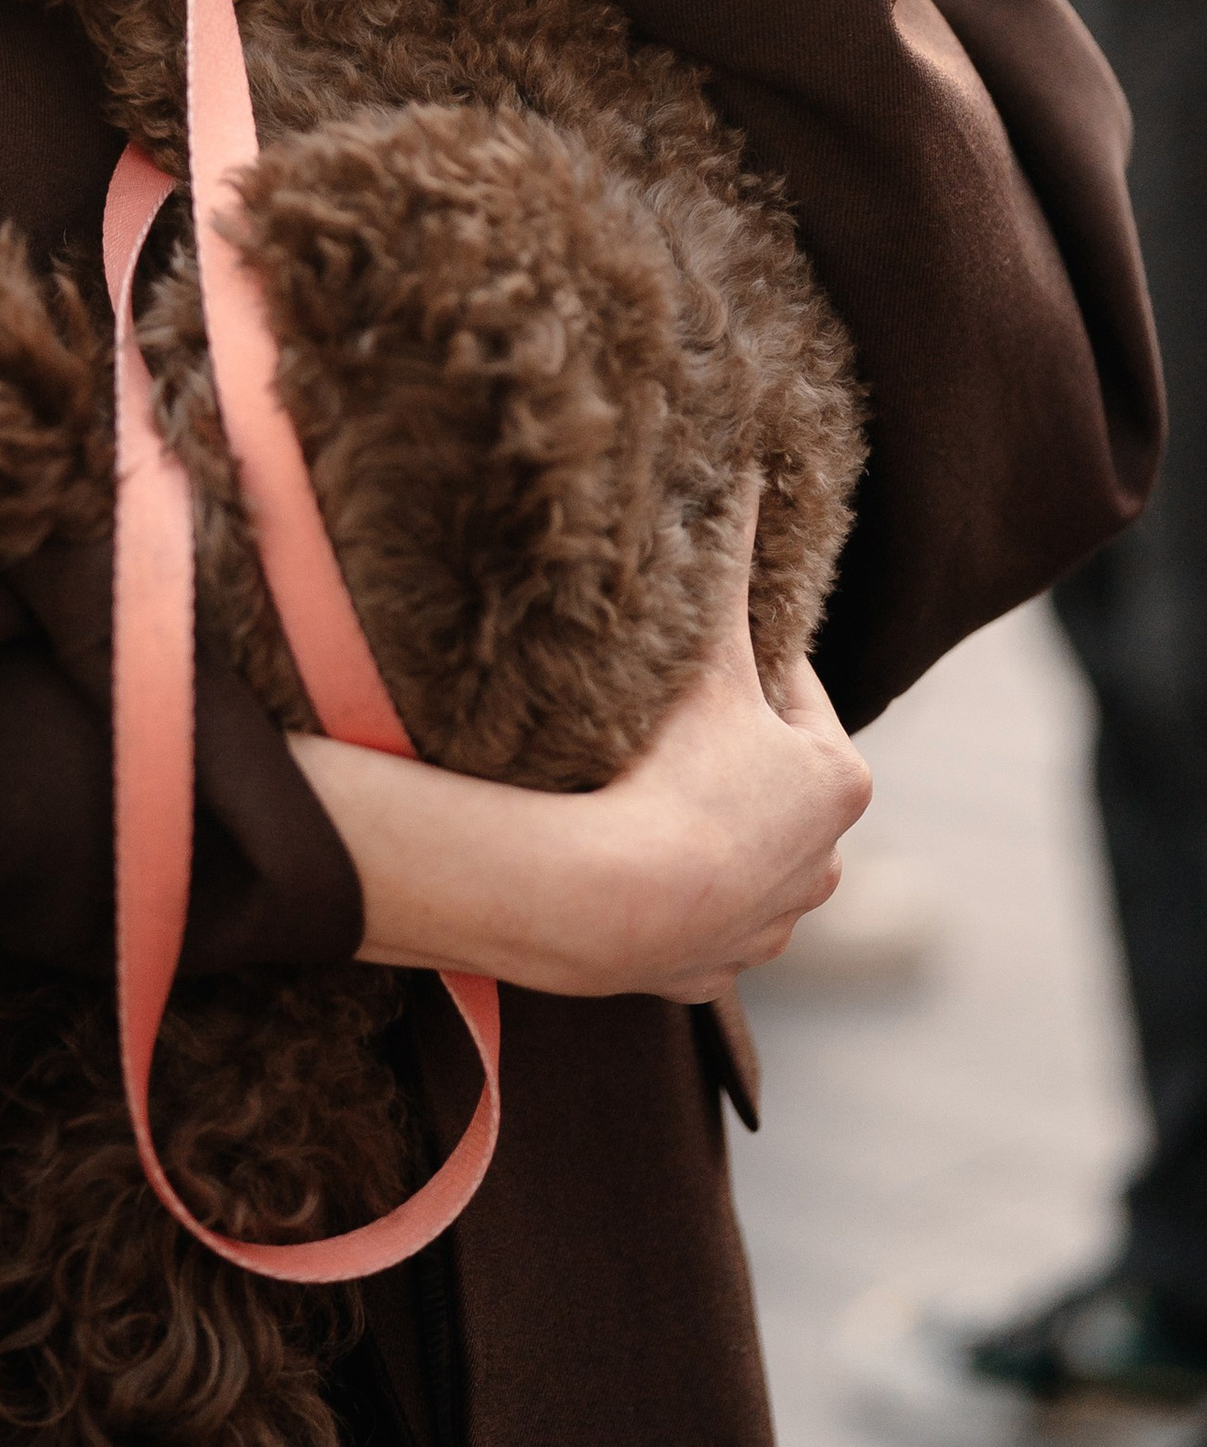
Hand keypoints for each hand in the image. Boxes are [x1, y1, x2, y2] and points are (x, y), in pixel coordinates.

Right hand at [288, 488, 872, 999]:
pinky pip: (694, 924)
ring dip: (699, 830)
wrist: (608, 898)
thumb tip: (752, 472)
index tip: (691, 661)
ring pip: (738, 859)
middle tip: (655, 725)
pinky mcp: (710, 974)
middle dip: (723, 756)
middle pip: (768, 785)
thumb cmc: (672, 769)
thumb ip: (731, 568)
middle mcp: (824, 864)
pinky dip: (667, 898)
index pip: (792, 700)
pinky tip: (624, 866)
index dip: (738, 673)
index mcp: (839, 782)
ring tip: (633, 795)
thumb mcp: (706, 658)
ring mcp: (770, 927)